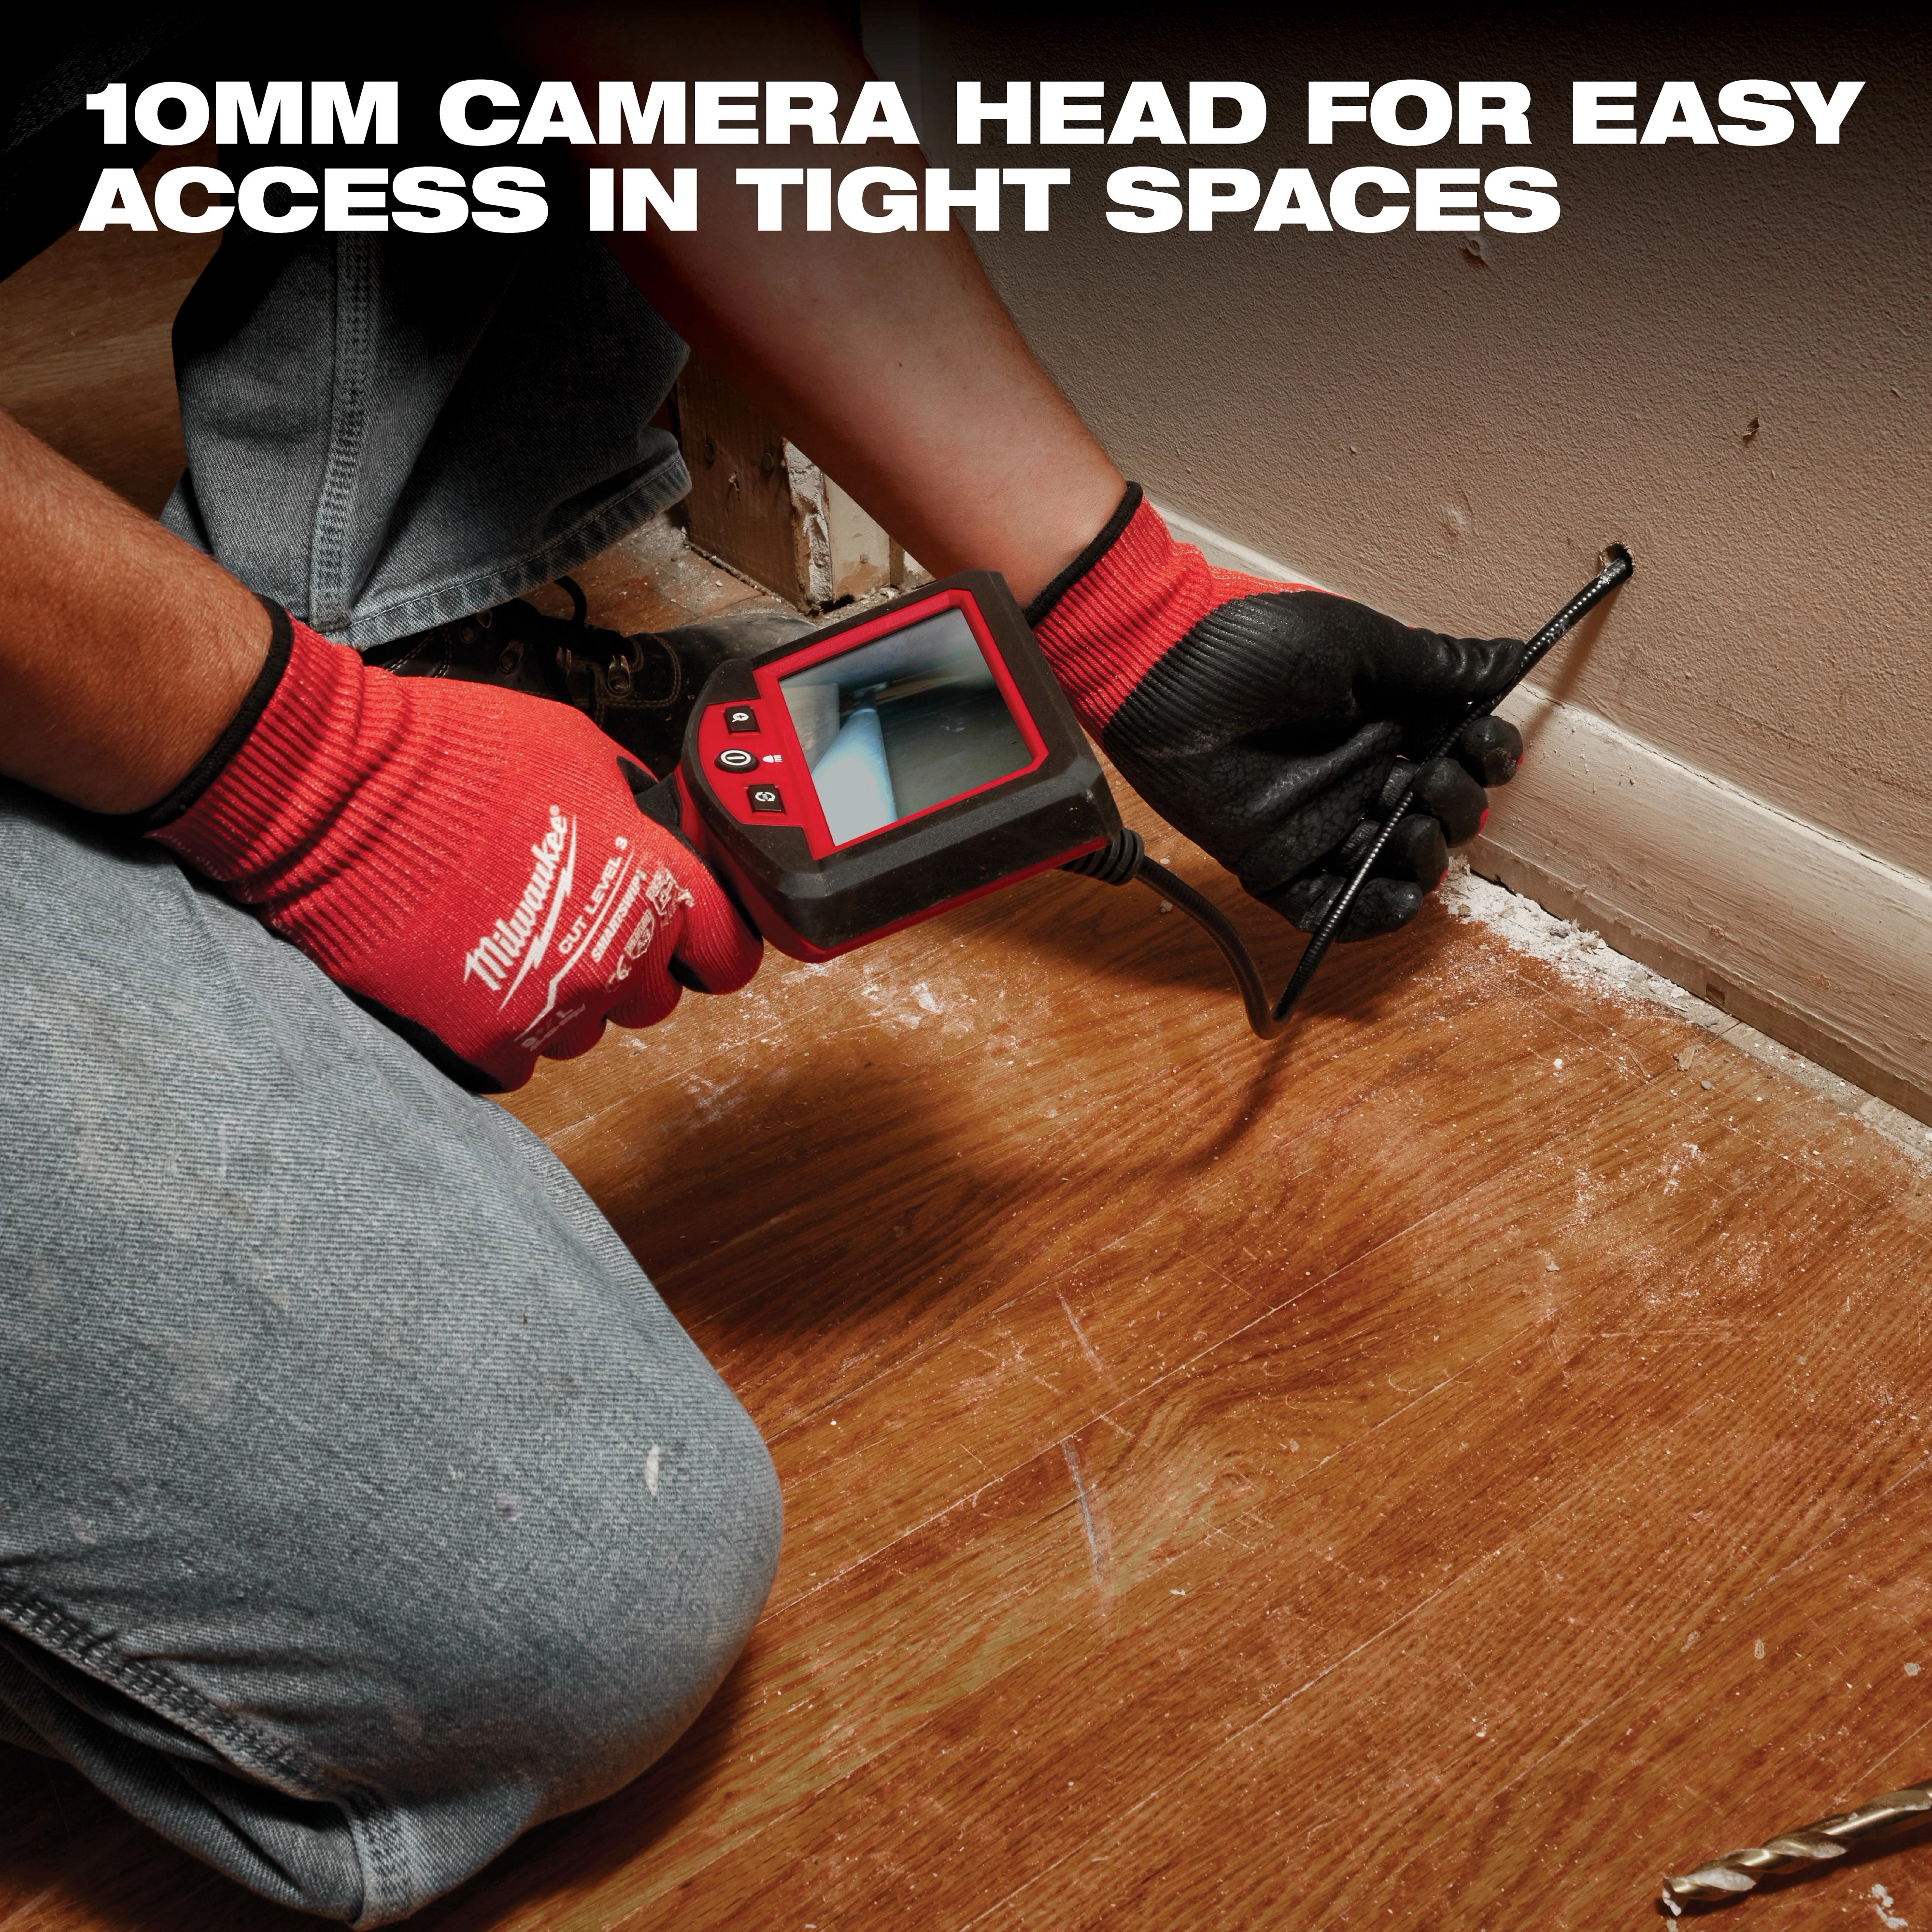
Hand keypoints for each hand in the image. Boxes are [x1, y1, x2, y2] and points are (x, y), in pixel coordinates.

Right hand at [149, 609, 761, 1089]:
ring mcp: (550, 1007)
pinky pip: (524, 1055)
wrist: (336, 794)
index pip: (729, 954)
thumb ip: (635, 806)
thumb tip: (659, 831)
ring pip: (588, 1028)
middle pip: (656, 998)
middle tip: (572, 917)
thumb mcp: (577, 749)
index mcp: (653, 884)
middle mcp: (614, 956)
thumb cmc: (451, 756)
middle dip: (628, 963)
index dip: (712, 944)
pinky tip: (472, 967)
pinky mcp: (485, 1042)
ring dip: (563, 993)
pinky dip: (503, 1022)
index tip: (693, 938)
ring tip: (509, 934)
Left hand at [1030, 487, 1525, 938]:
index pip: (1458, 752)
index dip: (1485, 758)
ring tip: (1412, 831)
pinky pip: (1328, 904)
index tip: (1490, 751)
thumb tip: (1509, 657)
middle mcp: (1357, 772)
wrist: (1167, 666)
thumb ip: (1436, 664)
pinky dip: (1368, 912)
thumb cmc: (1257, 639)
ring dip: (1423, 858)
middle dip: (1455, 805)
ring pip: (1391, 862)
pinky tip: (1399, 897)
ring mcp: (1318, 818)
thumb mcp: (1361, 644)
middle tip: (1432, 779)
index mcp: (1383, 718)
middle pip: (1435, 813)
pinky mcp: (1274, 859)